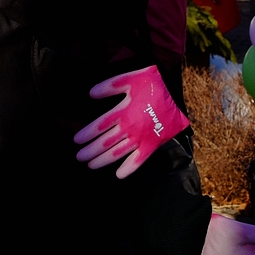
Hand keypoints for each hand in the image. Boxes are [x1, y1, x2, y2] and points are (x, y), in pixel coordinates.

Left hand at [73, 65, 189, 178]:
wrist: (178, 94)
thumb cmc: (152, 84)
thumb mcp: (130, 79)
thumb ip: (109, 86)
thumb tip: (91, 94)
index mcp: (124, 112)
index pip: (100, 125)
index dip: (87, 133)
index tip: (76, 140)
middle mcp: (131, 127)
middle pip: (106, 142)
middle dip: (91, 150)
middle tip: (79, 157)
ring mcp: (142, 138)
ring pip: (119, 152)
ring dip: (104, 160)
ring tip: (91, 165)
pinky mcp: (153, 144)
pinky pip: (140, 159)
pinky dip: (130, 167)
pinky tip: (119, 175)